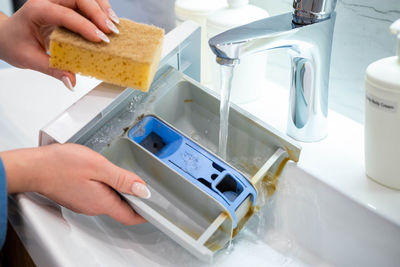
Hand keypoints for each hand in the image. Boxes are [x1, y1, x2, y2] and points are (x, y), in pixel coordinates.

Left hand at [0, 0, 119, 89]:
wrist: (8, 36)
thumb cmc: (15, 43)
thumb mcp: (30, 59)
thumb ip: (53, 70)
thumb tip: (71, 81)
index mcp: (36, 10)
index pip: (64, 14)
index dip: (84, 26)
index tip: (99, 39)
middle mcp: (48, 0)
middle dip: (98, 13)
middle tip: (111, 31)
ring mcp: (58, 1)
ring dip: (102, 9)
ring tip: (115, 25)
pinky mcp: (66, 6)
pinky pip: (86, 2)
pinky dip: (100, 10)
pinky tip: (110, 20)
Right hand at [1, 143, 149, 224]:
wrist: (33, 167)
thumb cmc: (61, 165)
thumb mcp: (98, 167)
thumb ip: (122, 179)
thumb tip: (142, 190)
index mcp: (102, 202)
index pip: (130, 216)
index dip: (145, 213)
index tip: (155, 208)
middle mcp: (93, 207)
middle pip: (121, 208)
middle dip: (134, 199)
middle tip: (144, 187)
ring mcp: (84, 203)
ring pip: (109, 200)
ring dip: (120, 192)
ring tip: (126, 178)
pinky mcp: (77, 196)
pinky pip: (98, 195)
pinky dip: (107, 188)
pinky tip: (106, 175)